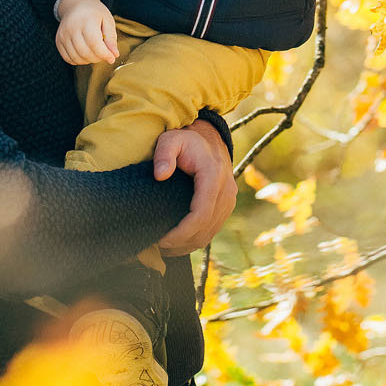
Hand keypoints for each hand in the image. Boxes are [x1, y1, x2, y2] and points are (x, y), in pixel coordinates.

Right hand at [54, 0, 118, 64]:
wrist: (76, 4)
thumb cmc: (95, 13)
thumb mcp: (108, 20)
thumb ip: (111, 38)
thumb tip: (114, 55)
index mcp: (86, 20)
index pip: (94, 44)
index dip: (104, 54)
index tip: (112, 58)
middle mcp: (72, 28)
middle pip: (85, 52)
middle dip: (98, 58)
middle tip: (105, 54)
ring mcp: (63, 35)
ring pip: (76, 58)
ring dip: (89, 60)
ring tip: (95, 53)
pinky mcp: (58, 41)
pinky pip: (68, 58)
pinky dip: (78, 60)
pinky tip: (85, 53)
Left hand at [151, 119, 236, 254]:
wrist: (209, 138)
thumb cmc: (186, 140)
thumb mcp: (171, 139)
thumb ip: (164, 153)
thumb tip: (160, 175)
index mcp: (213, 176)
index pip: (201, 214)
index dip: (182, 232)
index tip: (162, 239)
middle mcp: (226, 191)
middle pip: (205, 229)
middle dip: (181, 243)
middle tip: (157, 246)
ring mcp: (229, 200)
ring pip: (210, 233)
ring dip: (188, 245)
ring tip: (164, 247)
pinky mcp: (226, 206)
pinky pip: (212, 229)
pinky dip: (195, 240)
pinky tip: (177, 243)